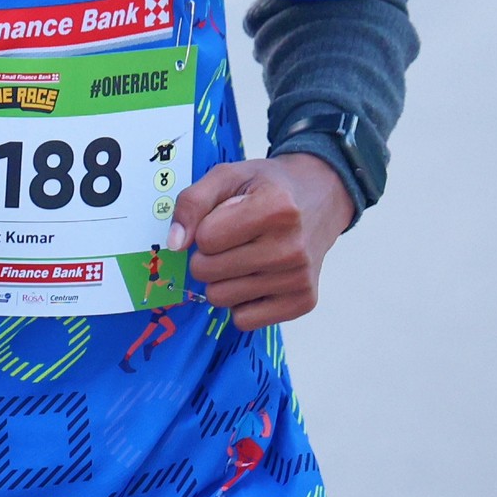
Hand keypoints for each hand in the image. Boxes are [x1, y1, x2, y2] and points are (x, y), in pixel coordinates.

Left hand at [167, 155, 355, 329]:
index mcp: (276, 209)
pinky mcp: (303, 302)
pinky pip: (244, 321)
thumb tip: (175, 244)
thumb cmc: (269, 187)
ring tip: (244, 257)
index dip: (206, 228)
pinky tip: (257, 278)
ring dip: (222, 280)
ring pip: (221, 298)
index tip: (225, 218)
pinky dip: (241, 303)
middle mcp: (292, 247)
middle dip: (207, 256)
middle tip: (231, 240)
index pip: (205, 239)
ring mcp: (300, 278)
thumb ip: (193, 202)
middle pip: (208, 272)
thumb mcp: (228, 176)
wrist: (321, 197)